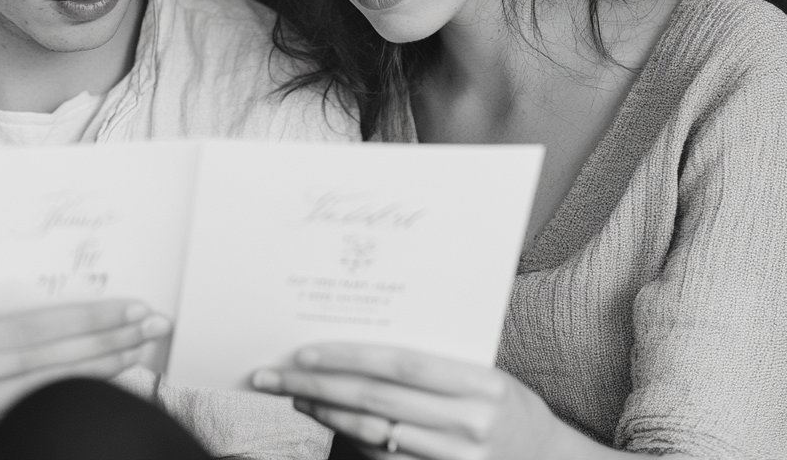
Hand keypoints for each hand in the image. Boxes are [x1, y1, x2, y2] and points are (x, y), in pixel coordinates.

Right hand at [0, 285, 171, 450]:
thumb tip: (75, 288)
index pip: (32, 324)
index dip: (87, 316)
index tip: (133, 306)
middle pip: (45, 357)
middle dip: (106, 340)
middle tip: (151, 327)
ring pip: (44, 389)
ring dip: (100, 369)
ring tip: (138, 350)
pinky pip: (32, 414)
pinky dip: (72, 396)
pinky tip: (105, 382)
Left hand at [251, 343, 563, 459]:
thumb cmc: (511, 407)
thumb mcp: (487, 374)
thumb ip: (435, 361)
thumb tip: (363, 338)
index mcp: (482, 382)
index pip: (401, 363)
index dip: (348, 356)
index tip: (304, 351)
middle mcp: (470, 423)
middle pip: (376, 399)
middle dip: (317, 385)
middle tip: (275, 375)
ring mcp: (459, 458)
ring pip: (374, 433)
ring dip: (326, 413)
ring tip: (295, 394)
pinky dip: (351, 439)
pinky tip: (330, 422)